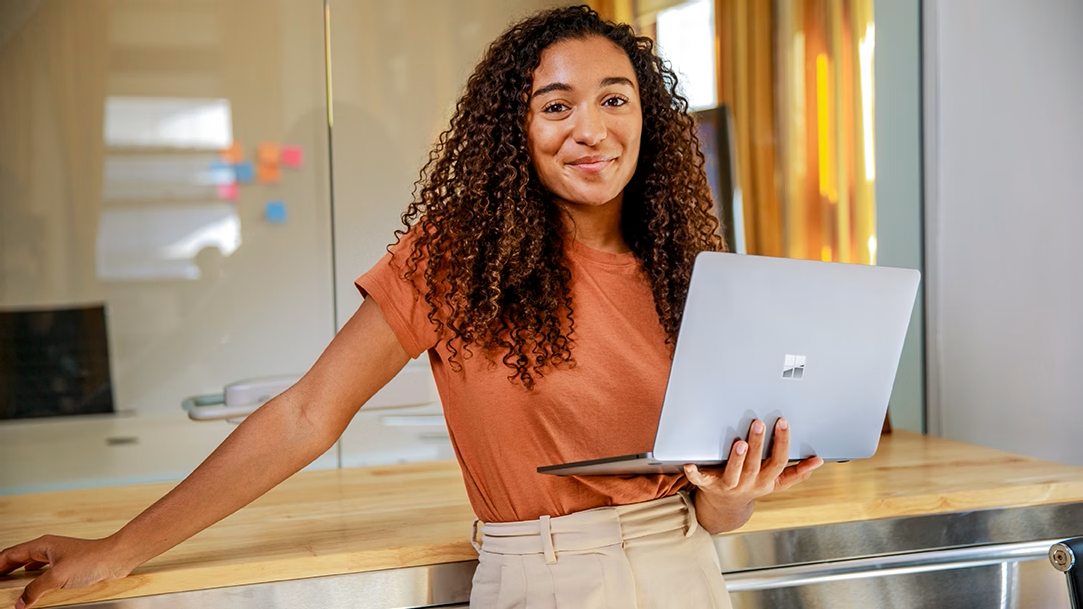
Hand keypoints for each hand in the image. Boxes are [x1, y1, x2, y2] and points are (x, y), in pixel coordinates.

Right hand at [0, 535, 134, 608]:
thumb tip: (20, 602)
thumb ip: (36, 590)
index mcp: (42, 545)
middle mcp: (48, 548)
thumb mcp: (57, 577)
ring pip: (31, 564)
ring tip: (8, 584)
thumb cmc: (91, 559)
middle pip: (18, 558)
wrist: (115, 558)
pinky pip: (44, 570)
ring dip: (18, 573)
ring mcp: (58, 555)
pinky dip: (34, 578)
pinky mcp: (68, 564)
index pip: (10, 554)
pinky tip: (33, 584)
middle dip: (4, 569)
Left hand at [683, 418, 822, 508]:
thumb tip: (818, 461)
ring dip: (737, 458)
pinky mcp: (709, 485)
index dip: (782, 442)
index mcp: (767, 480)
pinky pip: (701, 480)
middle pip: (756, 464)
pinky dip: (695, 473)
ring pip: (735, 472)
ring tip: (740, 442)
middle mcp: (749, 483)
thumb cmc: (753, 485)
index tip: (782, 422)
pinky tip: (689, 464)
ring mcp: (729, 485)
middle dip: (759, 444)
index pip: (779, 461)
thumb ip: (796, 472)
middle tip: (759, 424)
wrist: (726, 506)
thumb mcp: (776, 481)